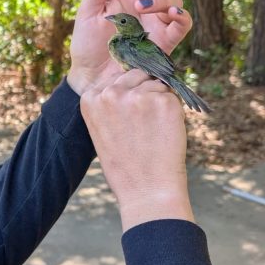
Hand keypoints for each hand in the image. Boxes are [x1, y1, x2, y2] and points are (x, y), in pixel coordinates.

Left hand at [66, 0, 192, 94]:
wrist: (90, 79)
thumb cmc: (86, 45)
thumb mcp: (88, 10)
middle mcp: (145, 5)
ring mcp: (156, 23)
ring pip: (175, 0)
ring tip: (142, 7)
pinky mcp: (164, 43)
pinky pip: (182, 25)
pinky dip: (181, 17)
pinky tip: (171, 14)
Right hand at [78, 68, 192, 230]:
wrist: (146, 190)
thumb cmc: (125, 164)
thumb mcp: (102, 130)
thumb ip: (110, 103)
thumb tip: (131, 80)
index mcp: (90, 99)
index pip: (115, 79)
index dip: (127, 95)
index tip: (129, 118)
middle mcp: (111, 93)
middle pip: (136, 75)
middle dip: (144, 92)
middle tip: (145, 124)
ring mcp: (138, 95)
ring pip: (156, 83)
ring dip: (160, 101)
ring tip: (154, 130)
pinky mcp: (163, 101)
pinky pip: (173, 95)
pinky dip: (174, 111)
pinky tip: (165, 131)